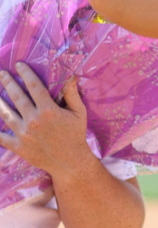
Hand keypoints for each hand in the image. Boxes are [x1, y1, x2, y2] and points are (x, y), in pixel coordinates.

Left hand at [0, 65, 93, 179]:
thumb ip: (72, 94)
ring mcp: (24, 134)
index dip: (25, 73)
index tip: (18, 65)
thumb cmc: (76, 135)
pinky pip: (1, 137)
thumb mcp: (79, 113)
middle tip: (2, 73)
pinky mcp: (18, 147)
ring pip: (6, 114)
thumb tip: (71, 76)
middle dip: (8, 82)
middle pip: (17, 97)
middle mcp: (34, 120)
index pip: (33, 86)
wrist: (70, 163)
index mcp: (48, 110)